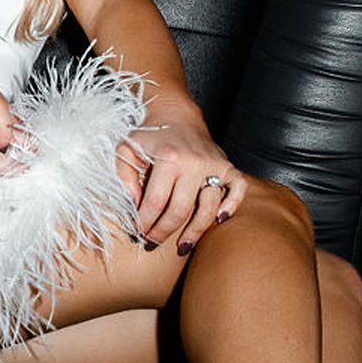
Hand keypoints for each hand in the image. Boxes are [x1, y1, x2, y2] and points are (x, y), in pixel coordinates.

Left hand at [120, 99, 247, 253]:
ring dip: (194, 231)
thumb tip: (134, 203)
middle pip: (179, 209)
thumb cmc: (150, 136)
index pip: (154, 201)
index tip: (137, 232)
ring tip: (181, 247)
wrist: (176, 115)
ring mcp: (214, 165)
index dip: (144, 222)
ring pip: (208, 207)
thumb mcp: (126, 149)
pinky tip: (219, 219)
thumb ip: (124, 176)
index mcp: (168, 158)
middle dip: (163, 231)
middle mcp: (193, 162)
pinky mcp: (228, 166)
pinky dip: (232, 205)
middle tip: (153, 242)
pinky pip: (238, 189)